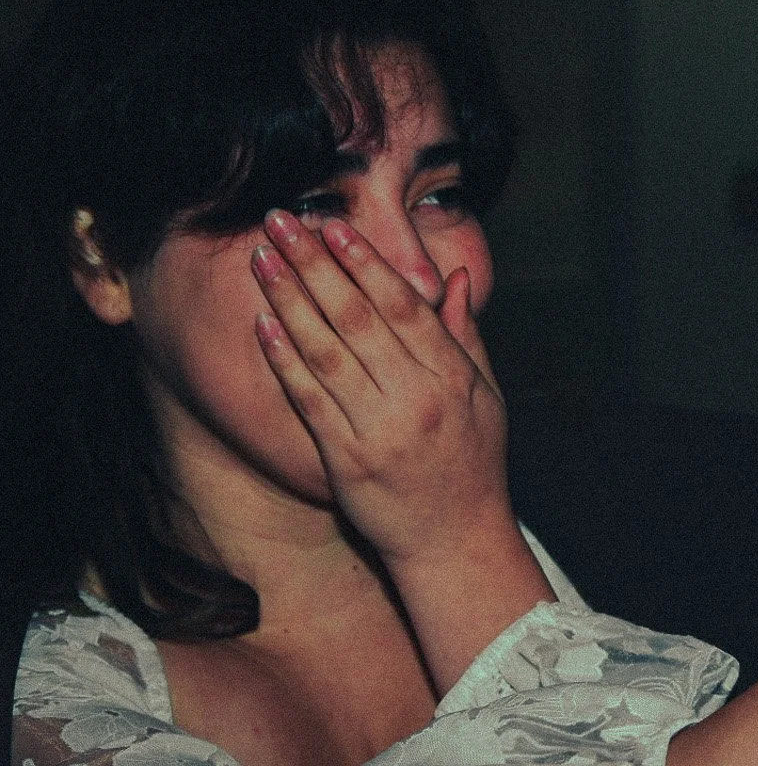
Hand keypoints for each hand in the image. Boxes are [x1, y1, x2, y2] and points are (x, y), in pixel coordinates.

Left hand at [251, 209, 512, 562]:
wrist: (456, 541)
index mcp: (452, 377)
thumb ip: (466, 334)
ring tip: (263, 260)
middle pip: (357, 317)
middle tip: (283, 223)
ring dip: (290, 300)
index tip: (333, 226)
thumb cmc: (473, 464)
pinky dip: (285, 360)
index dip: (364, 262)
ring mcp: (379, 429)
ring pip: (326, 351)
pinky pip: (310, 400)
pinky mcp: (346, 460)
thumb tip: (457, 277)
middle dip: (315, 264)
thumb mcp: (486, 396)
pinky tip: (263, 324)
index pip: (403, 306)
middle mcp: (416, 398)